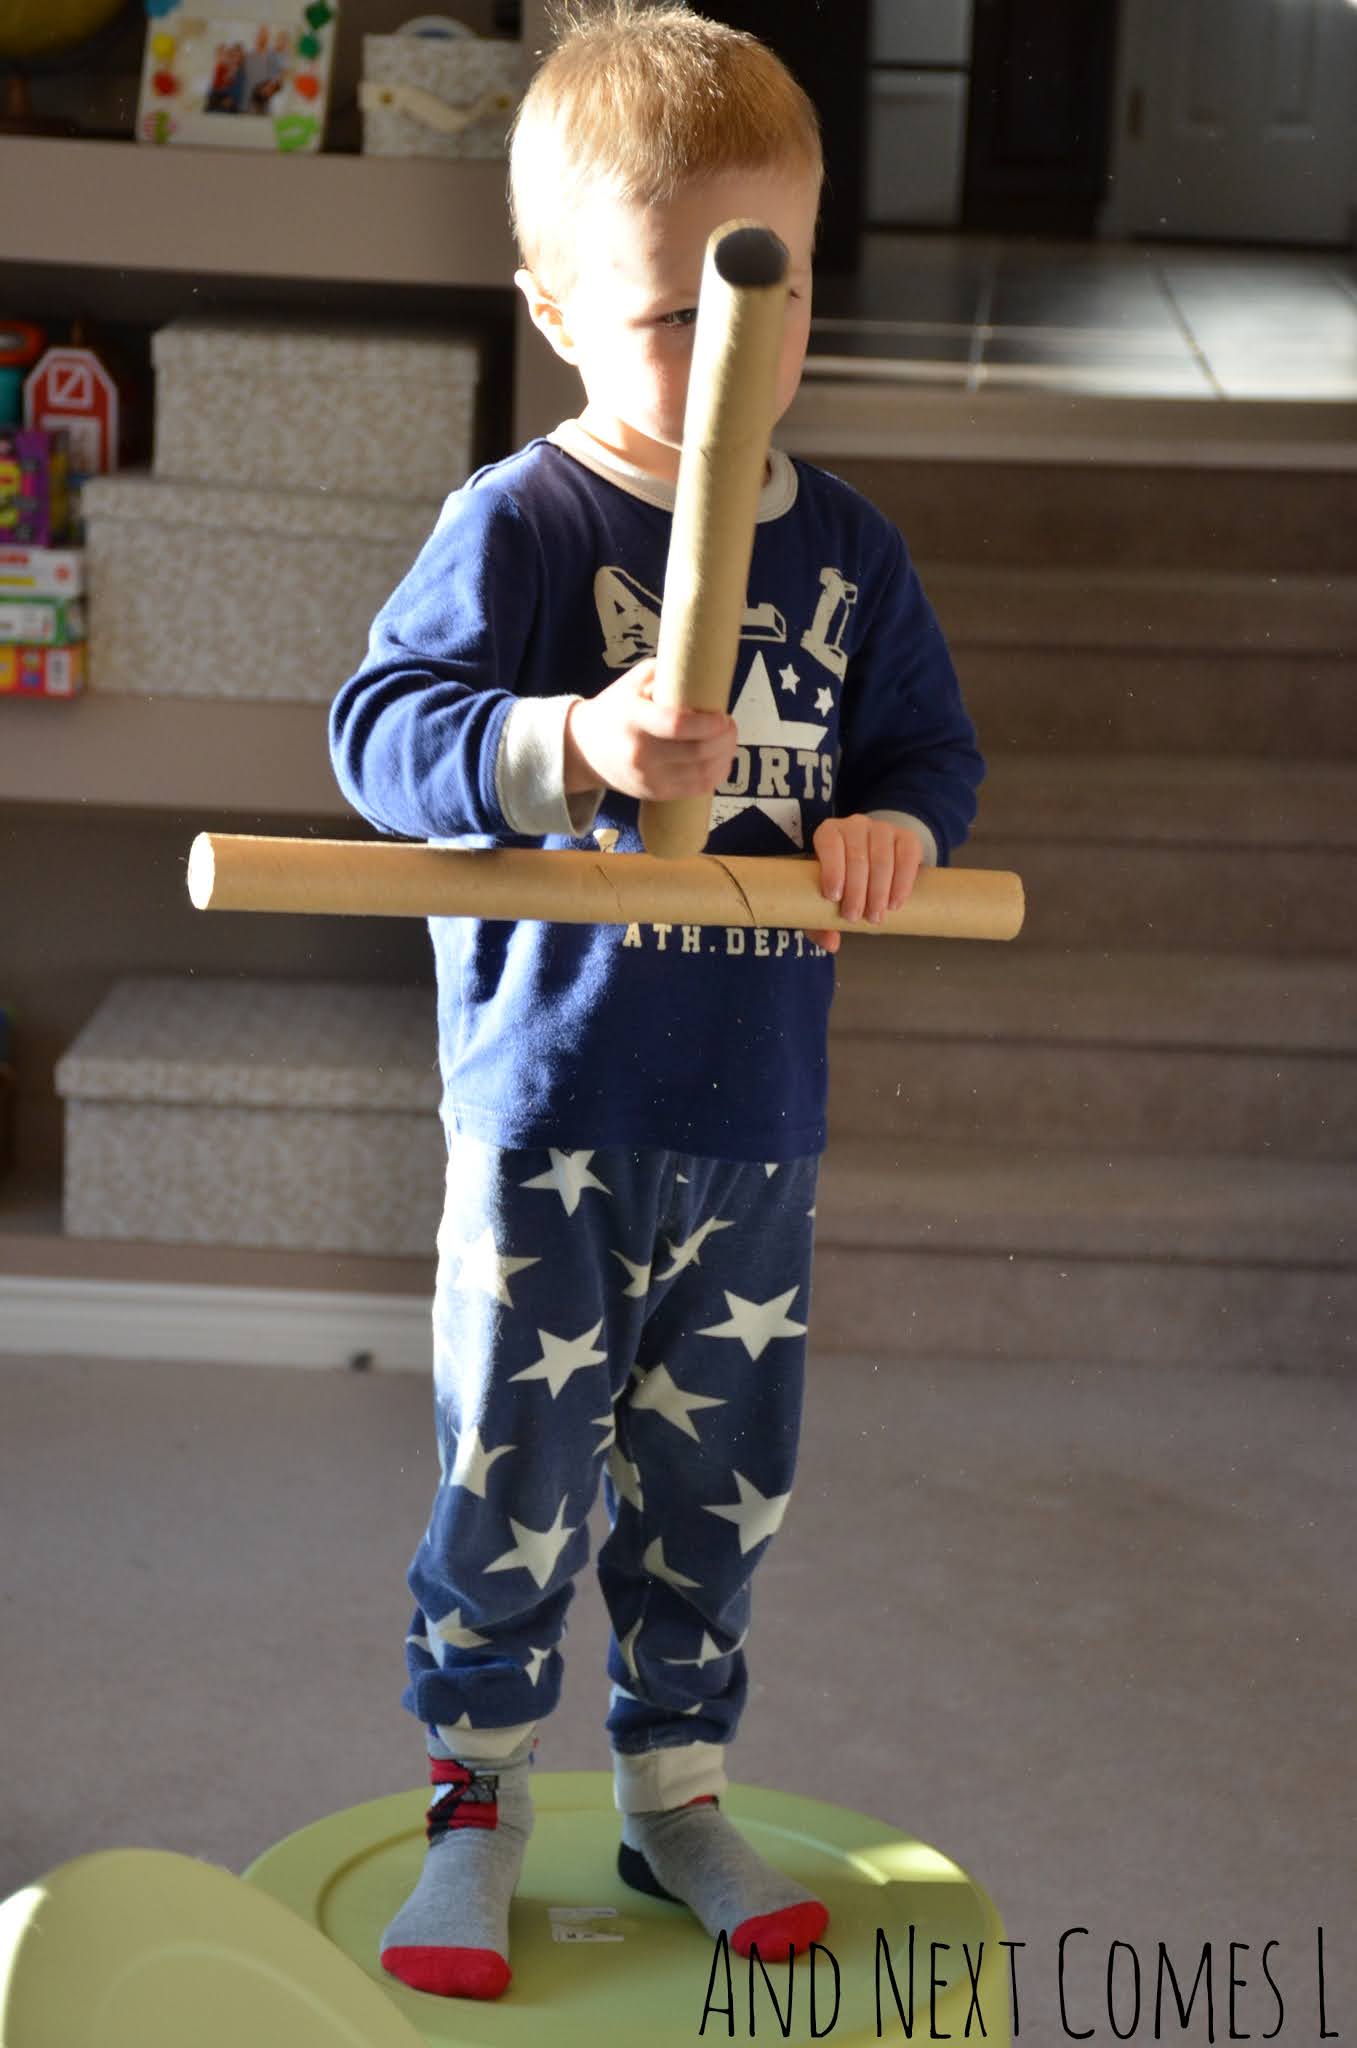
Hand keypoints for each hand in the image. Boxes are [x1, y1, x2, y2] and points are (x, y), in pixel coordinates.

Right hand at [564, 658, 738, 800]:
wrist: (584, 749)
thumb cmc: (616, 708)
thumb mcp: (634, 681)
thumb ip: (667, 674)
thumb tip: (703, 672)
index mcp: (635, 718)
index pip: (677, 726)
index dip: (708, 724)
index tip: (723, 716)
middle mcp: (640, 752)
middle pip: (696, 752)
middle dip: (724, 739)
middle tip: (730, 725)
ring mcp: (648, 777)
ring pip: (701, 774)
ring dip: (724, 757)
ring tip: (728, 741)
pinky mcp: (654, 793)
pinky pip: (695, 789)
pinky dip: (715, 776)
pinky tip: (720, 761)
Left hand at [809, 814, 923, 954]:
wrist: (873, 862)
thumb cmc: (842, 880)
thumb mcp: (825, 896)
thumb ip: (819, 920)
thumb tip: (832, 944)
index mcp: (829, 832)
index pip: (829, 843)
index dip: (831, 868)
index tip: (833, 896)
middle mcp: (855, 825)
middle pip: (857, 856)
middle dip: (856, 890)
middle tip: (855, 917)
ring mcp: (883, 829)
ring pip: (882, 858)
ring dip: (879, 891)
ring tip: (875, 916)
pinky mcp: (907, 838)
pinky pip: (908, 856)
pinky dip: (902, 882)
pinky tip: (895, 902)